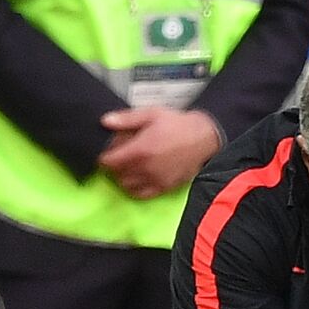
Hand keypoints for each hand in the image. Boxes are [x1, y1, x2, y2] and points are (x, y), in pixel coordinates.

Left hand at [98, 107, 221, 199]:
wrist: (203, 138)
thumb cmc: (178, 125)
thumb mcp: (151, 114)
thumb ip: (127, 119)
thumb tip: (106, 121)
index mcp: (140, 150)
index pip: (109, 162)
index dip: (104, 157)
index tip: (107, 153)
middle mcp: (146, 168)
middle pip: (116, 174)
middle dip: (114, 166)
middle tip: (119, 157)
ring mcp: (155, 180)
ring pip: (127, 186)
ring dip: (123, 177)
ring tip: (129, 166)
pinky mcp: (164, 188)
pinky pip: (141, 194)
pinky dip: (135, 189)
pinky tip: (138, 178)